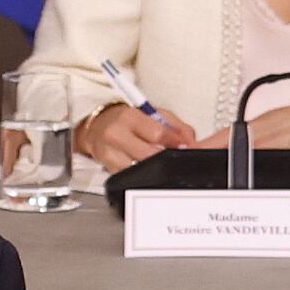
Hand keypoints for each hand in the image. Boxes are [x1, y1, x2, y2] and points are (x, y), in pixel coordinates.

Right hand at [75, 98, 197, 167]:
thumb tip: (191, 142)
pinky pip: (132, 176)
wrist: (98, 126)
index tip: (183, 146)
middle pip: (149, 155)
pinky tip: (141, 162)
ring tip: (153, 156)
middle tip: (171, 153)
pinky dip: (141, 172)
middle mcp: (116, 134)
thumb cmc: (126, 119)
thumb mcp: (153, 114)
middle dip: (165, 156)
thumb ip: (176, 126)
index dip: (174, 142)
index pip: (157, 133)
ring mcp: (110, 153)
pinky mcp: (108, 168)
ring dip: (152, 165)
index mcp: (129, 117)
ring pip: (141, 168)